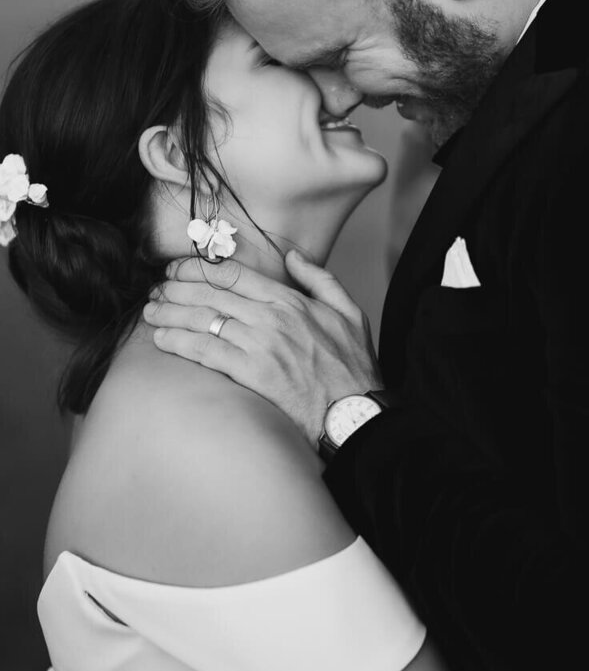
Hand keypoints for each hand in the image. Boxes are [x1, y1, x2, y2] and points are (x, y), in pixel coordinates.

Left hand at [143, 251, 381, 444]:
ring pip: (204, 320)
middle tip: (156, 291)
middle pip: (211, 294)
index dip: (197, 269)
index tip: (176, 271)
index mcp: (291, 300)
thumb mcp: (349, 313)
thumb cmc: (354, 368)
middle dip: (176, 289)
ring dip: (171, 314)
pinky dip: (180, 343)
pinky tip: (162, 340)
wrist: (355, 412)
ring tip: (150, 313)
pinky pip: (206, 352)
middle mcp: (271, 317)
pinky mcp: (252, 374)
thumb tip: (293, 257)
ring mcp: (260, 344)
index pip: (233, 275)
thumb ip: (320, 279)